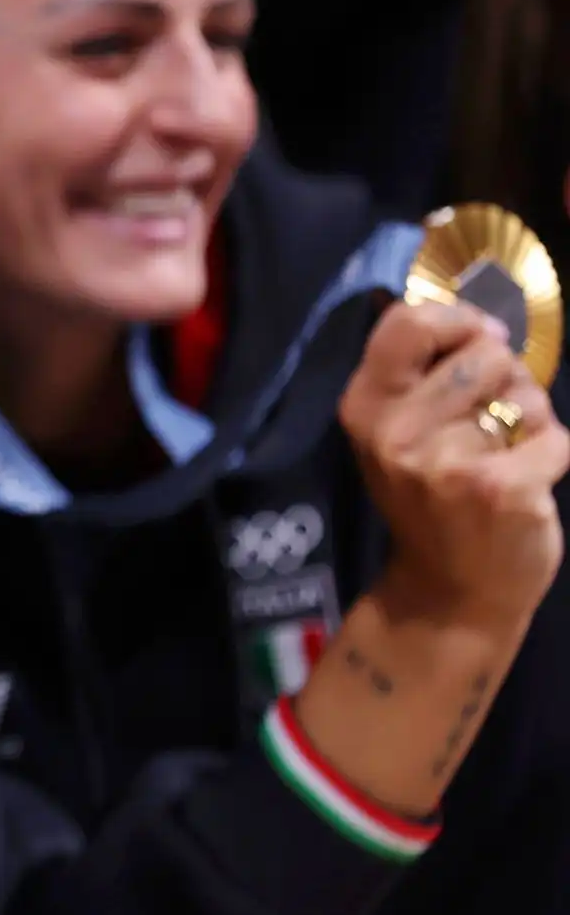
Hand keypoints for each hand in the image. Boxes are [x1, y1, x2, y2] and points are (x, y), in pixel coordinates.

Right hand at [340, 302, 569, 630]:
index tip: (477, 345)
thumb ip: (420, 378)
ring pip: (525, 392)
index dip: (457, 320)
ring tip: (506, 451)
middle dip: (506, 376)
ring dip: (531, 416)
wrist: (450, 594)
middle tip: (491, 418)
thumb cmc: (432, 502)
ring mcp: (445, 462)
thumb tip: (479, 319)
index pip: (407, 322)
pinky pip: (556, 436)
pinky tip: (528, 480)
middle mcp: (395, 432)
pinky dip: (553, 454)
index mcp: (365, 408)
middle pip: (483, 351)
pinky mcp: (500, 488)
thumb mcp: (398, 436)